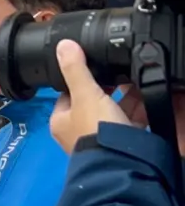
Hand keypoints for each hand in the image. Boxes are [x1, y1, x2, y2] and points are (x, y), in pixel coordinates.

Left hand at [51, 39, 184, 154]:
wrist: (118, 159)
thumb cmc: (94, 130)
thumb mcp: (84, 94)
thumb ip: (76, 70)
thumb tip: (64, 46)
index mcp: (60, 121)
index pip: (67, 94)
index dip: (80, 81)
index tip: (94, 69)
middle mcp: (76, 131)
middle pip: (92, 102)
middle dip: (107, 89)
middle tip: (119, 75)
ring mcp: (98, 137)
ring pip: (112, 111)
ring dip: (124, 99)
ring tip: (134, 83)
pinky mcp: (119, 141)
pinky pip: (128, 120)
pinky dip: (137, 110)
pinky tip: (145, 99)